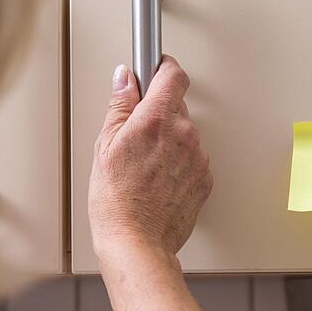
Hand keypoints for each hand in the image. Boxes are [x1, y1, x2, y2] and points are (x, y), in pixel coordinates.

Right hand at [88, 55, 212, 258]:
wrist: (137, 242)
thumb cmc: (116, 201)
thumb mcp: (105, 146)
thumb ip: (120, 106)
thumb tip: (125, 79)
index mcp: (156, 120)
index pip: (173, 75)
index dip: (164, 68)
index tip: (155, 69)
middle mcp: (183, 134)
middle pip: (177, 106)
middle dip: (158, 114)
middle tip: (136, 135)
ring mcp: (198, 157)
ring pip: (185, 134)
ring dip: (169, 141)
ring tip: (145, 166)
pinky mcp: (205, 178)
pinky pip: (193, 158)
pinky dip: (179, 163)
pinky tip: (157, 179)